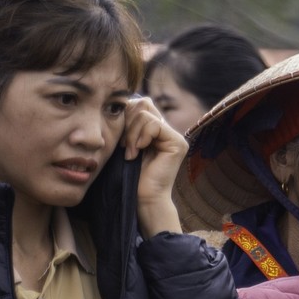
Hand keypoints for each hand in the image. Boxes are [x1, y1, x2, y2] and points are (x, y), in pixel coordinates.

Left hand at [121, 96, 187, 236]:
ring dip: (131, 134)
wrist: (142, 198)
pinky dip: (140, 137)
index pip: (140, 104)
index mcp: (157, 130)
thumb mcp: (126, 143)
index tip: (121, 140)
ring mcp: (175, 136)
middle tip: (124, 146)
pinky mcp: (177, 143)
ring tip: (130, 153)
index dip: (126, 116)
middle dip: (127, 123)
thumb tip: (124, 101)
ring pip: (145, 114)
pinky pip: (153, 125)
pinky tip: (137, 153)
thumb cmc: (129, 175)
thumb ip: (129, 123)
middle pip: (143, 104)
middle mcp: (169, 131)